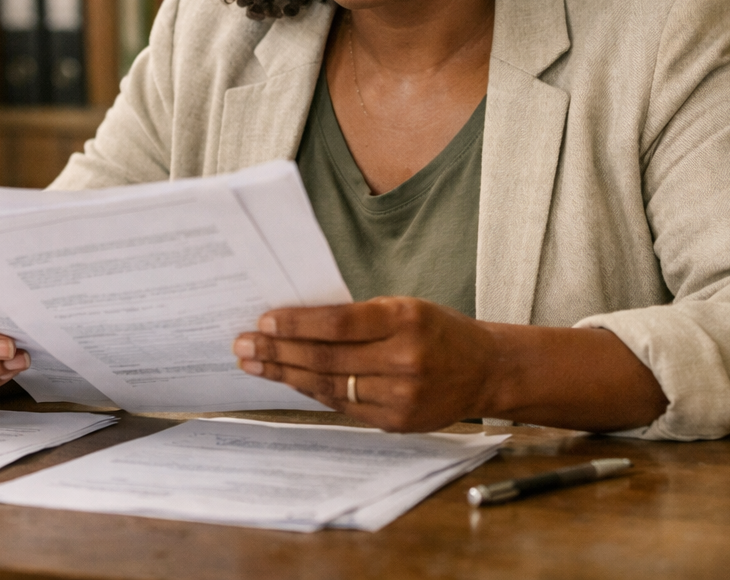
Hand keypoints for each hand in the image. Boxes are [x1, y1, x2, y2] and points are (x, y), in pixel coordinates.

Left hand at [232, 297, 496, 431]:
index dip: (297, 324)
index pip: (338, 323)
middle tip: (243, 346)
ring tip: (255, 365)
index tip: (264, 321)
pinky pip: (344, 407)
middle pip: (327, 358)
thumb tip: (297, 323)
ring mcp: (401, 396)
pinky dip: (313, 392)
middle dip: (278, 352)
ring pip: (330, 386)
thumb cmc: (438, 330)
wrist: (485, 370)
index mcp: (406, 319)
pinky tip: (290, 381)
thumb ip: (359, 317)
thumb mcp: (406, 307)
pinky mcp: (397, 421)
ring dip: (286, 375)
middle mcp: (404, 359)